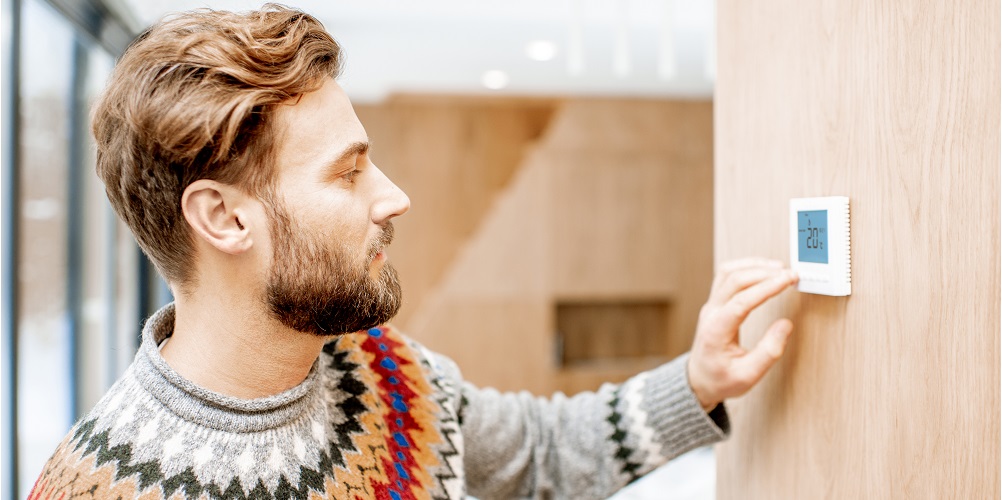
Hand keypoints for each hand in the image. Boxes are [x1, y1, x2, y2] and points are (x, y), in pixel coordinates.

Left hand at [687, 258, 798, 410]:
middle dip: (764, 273)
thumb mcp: (748, 376)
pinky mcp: (715, 303)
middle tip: (791, 274)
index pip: (741, 300)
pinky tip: (763, 270)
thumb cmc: (721, 380)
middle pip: (733, 280)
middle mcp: (710, 313)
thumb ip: (768, 352)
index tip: (788, 279)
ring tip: (779, 269)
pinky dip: (746, 268)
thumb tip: (785, 325)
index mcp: (716, 331)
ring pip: (727, 273)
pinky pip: (726, 276)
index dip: (767, 287)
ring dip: (753, 266)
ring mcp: (710, 306)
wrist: (699, 380)